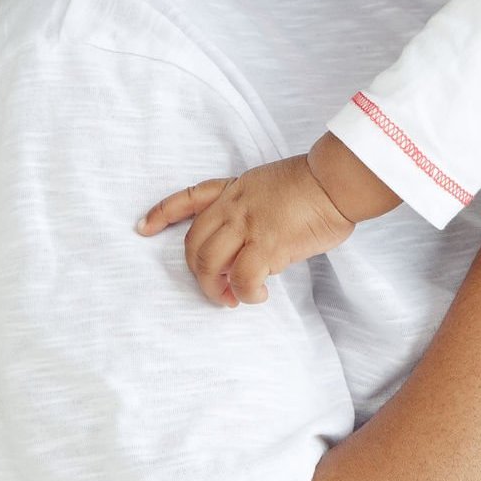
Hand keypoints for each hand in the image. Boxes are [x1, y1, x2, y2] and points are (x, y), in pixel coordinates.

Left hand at [136, 154, 354, 306]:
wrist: (336, 182)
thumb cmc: (316, 187)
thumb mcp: (272, 188)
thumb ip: (254, 212)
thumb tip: (251, 247)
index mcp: (235, 189)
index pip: (189, 197)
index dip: (162, 213)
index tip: (143, 227)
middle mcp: (234, 206)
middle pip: (193, 244)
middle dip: (197, 273)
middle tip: (216, 290)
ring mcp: (247, 225)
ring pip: (208, 264)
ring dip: (216, 289)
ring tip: (233, 298)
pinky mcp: (266, 245)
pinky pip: (242, 278)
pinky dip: (246, 294)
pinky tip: (258, 295)